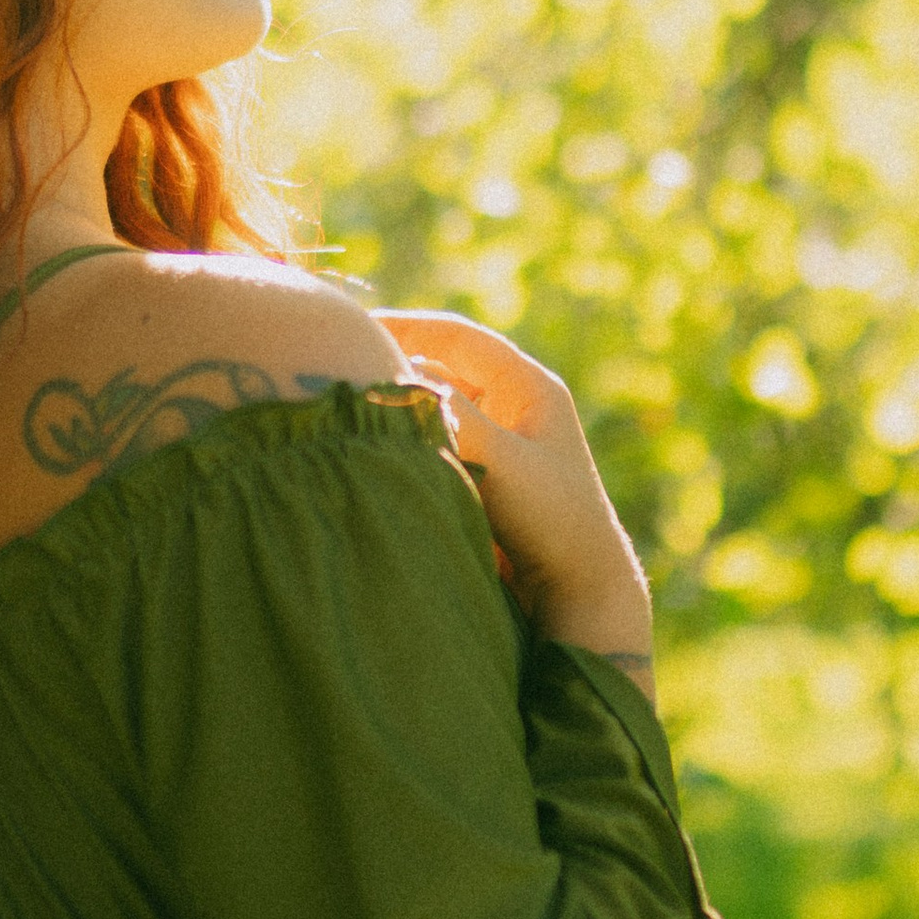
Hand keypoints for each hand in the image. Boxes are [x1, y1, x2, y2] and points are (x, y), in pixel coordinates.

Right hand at [377, 309, 652, 676]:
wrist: (579, 592)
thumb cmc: (554, 522)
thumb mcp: (502, 461)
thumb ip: (453, 415)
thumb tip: (399, 377)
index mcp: (529, 388)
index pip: (457, 338)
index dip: (406, 326)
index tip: (354, 326)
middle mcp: (512, 406)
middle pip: (442, 369)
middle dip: (395, 366)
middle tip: (339, 370)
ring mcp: (498, 441)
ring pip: (435, 407)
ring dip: (400, 406)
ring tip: (349, 409)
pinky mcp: (483, 475)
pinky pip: (437, 442)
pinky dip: (408, 440)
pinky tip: (375, 451)